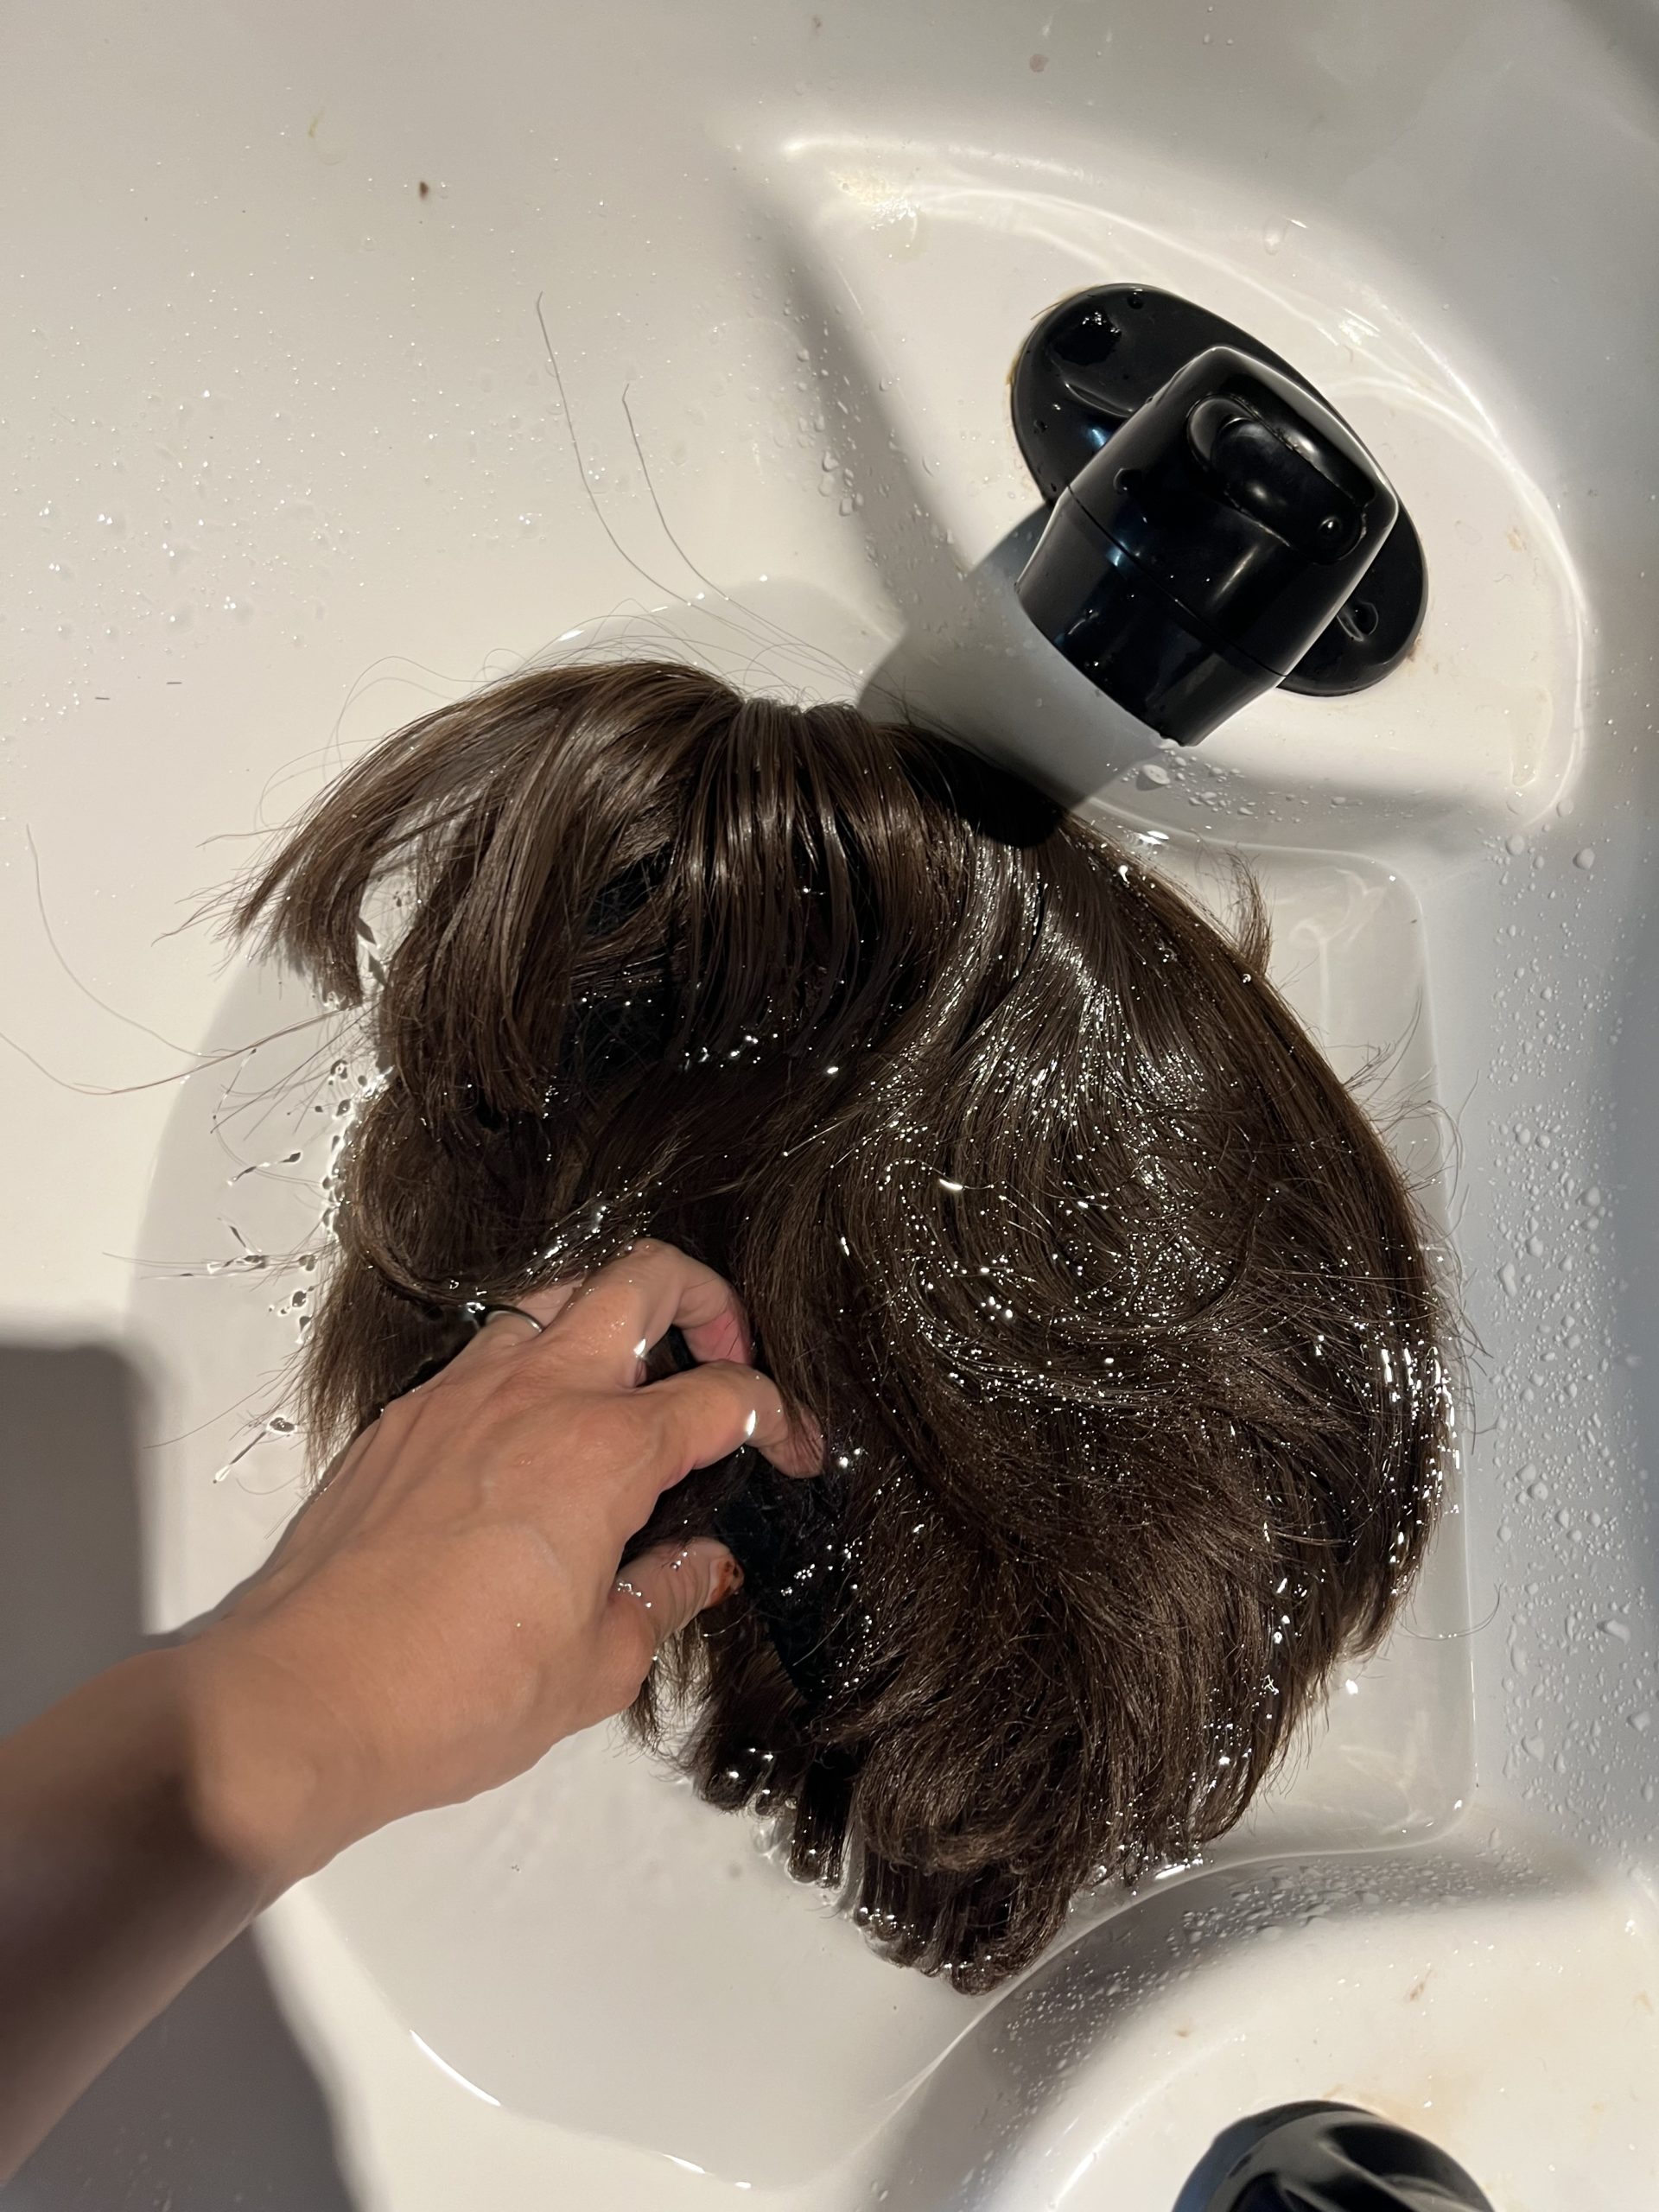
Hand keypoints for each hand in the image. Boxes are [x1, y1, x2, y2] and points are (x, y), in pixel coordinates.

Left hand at [177, 1239, 817, 1893]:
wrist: (300, 1701)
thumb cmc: (449, 1696)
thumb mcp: (596, 1668)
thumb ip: (665, 1597)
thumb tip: (703, 1567)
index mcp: (600, 1452)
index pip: (722, 1395)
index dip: (776, 1417)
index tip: (791, 1451)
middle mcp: (533, 1395)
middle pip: (641, 1277)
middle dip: (705, 1297)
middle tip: (723, 1353)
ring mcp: (459, 1395)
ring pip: (556, 1294)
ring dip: (611, 1316)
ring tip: (633, 1383)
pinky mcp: (405, 1419)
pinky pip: (488, 1351)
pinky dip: (535, 1364)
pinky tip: (540, 1437)